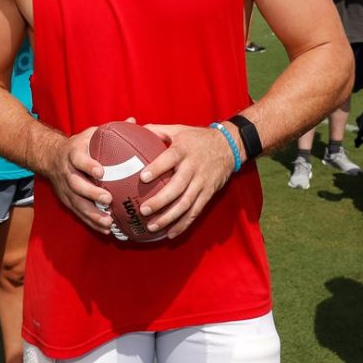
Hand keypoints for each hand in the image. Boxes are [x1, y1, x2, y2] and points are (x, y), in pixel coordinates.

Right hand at [38, 125, 113, 234]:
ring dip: (92, 214)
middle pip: (76, 185)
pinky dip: (91, 222)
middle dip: (91, 194)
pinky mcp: (66, 200)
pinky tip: (106, 229)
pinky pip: (78, 213)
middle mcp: (67, 172)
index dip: (88, 166)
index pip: (79, 160)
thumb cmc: (78, 145)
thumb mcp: (90, 134)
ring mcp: (65, 188)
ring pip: (77, 203)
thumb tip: (133, 121)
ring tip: (108, 222)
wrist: (50, 156)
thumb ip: (111, 129)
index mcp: (73, 154)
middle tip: (108, 200)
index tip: (101, 172)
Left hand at [137, 123, 234, 239]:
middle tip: (143, 210)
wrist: (229, 146)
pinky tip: (170, 234)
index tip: (143, 177)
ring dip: (169, 217)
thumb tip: (133, 129)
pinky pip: (196, 212)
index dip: (157, 168)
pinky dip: (183, 224)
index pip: (170, 158)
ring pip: (186, 203)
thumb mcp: (179, 130)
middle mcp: (194, 167)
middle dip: (160, 200)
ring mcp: (202, 182)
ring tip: (152, 226)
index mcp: (184, 150)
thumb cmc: (198, 138)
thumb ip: (157, 131)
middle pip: (178, 187)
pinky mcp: (208, 194)